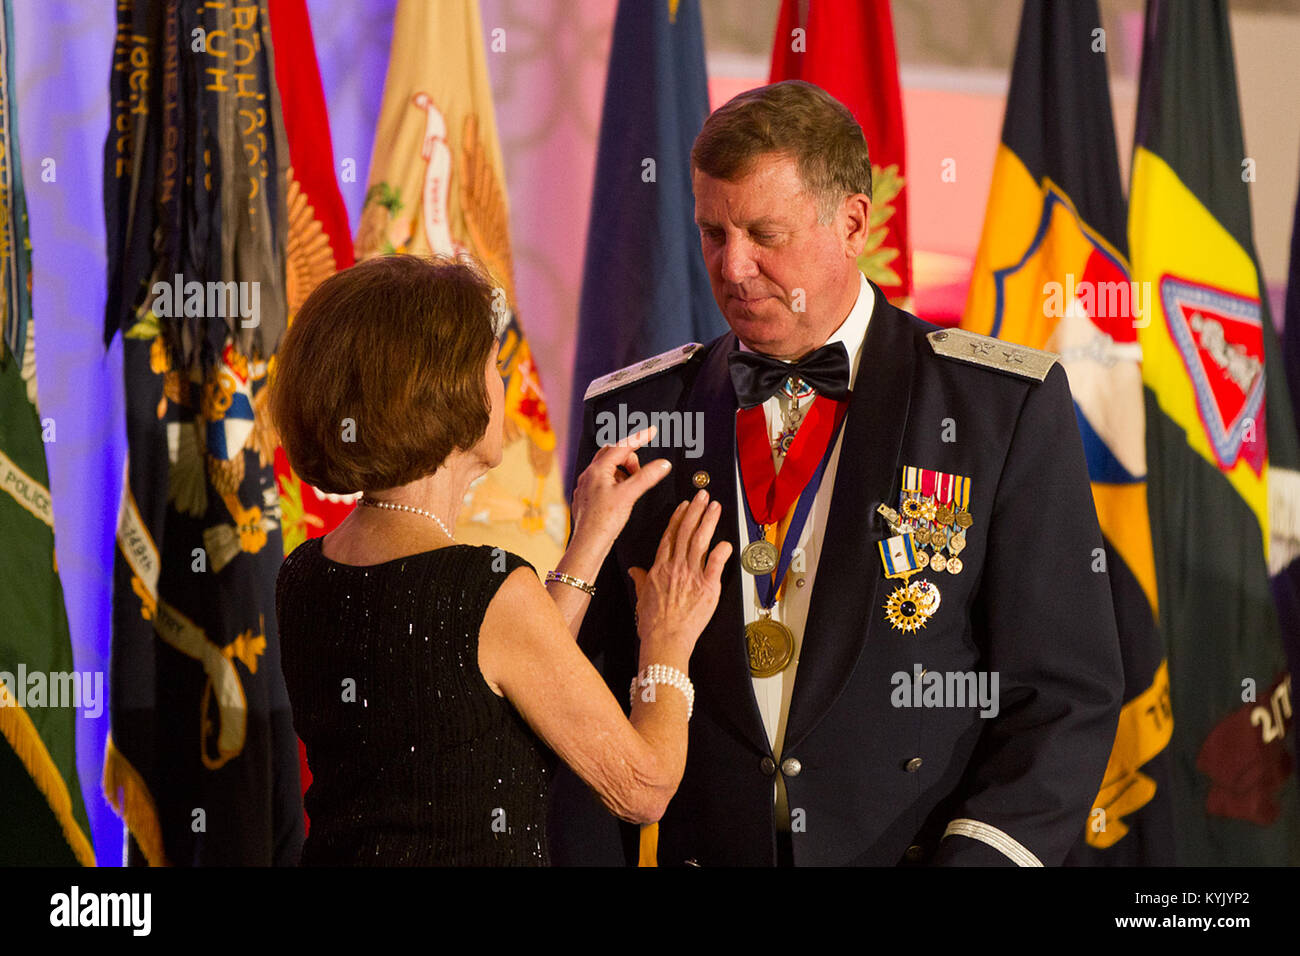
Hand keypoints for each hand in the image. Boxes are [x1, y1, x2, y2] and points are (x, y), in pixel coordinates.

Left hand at [570, 426, 671, 556]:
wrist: (588, 544)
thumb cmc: (604, 521)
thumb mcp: (629, 495)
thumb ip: (647, 477)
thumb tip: (663, 464)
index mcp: (598, 470)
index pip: (622, 446)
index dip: (639, 438)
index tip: (652, 431)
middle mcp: (589, 475)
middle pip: (612, 454)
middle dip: (629, 459)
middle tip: (640, 472)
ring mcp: (586, 486)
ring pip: (607, 469)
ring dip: (622, 472)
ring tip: (630, 488)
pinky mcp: (587, 498)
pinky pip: (602, 482)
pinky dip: (615, 483)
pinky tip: (620, 498)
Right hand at [628, 490, 731, 660]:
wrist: (664, 640)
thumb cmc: (653, 623)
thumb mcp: (641, 597)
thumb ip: (640, 580)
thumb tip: (635, 571)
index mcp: (660, 567)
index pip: (670, 535)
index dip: (679, 517)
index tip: (685, 505)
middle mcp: (676, 567)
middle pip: (686, 532)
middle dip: (696, 510)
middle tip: (703, 496)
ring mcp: (692, 575)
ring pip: (700, 541)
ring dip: (708, 521)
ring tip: (715, 507)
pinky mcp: (707, 587)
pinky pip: (716, 564)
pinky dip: (722, 551)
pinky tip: (726, 541)